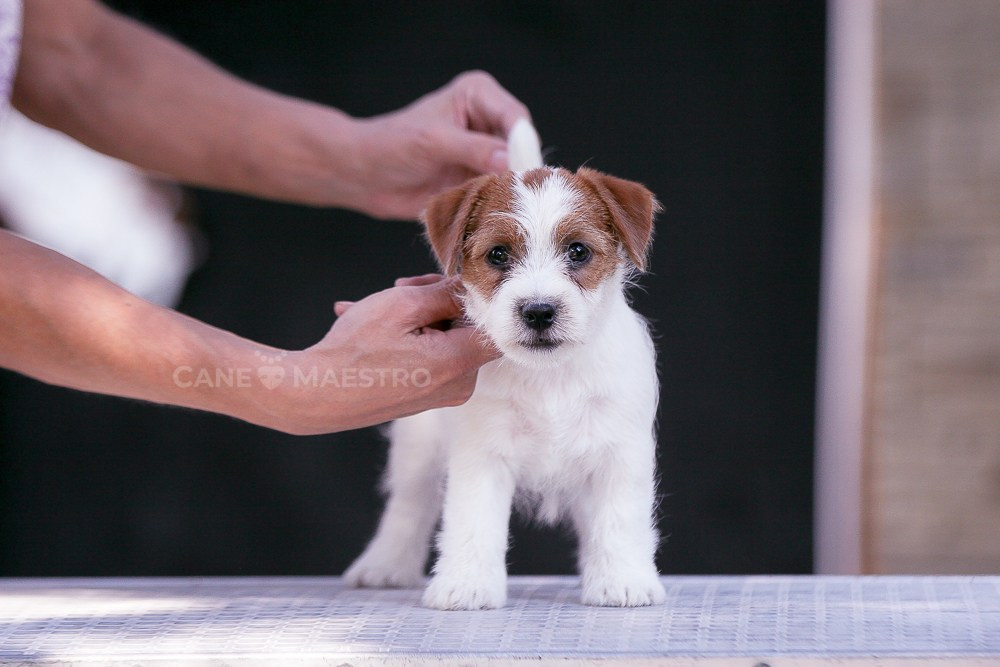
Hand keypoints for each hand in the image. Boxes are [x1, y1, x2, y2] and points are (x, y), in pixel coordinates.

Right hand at [277, 275, 497, 433]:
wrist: (317, 395)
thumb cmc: (355, 351)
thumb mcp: (401, 307)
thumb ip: (444, 293)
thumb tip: (469, 285)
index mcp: (459, 363)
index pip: (495, 324)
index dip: (474, 297)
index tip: (446, 284)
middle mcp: (459, 384)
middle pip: (466, 329)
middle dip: (437, 302)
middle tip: (400, 286)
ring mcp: (442, 393)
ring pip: (445, 339)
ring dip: (416, 316)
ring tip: (376, 303)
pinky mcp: (425, 396)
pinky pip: (428, 356)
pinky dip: (406, 337)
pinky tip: (370, 320)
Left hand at [351, 71, 530, 219]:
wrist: (364, 175)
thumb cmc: (390, 146)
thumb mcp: (433, 142)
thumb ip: (473, 149)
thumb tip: (509, 160)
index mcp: (478, 94)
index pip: (516, 118)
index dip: (521, 145)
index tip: (518, 171)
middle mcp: (487, 119)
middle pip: (522, 147)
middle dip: (518, 169)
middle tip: (514, 194)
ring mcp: (485, 151)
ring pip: (514, 171)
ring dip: (508, 189)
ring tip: (502, 206)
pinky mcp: (478, 176)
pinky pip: (500, 190)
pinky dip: (497, 202)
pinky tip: (491, 213)